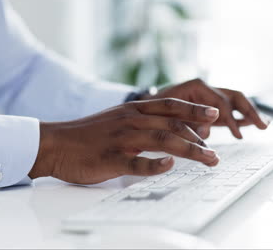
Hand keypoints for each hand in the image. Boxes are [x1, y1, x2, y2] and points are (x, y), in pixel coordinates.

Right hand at [29, 98, 219, 183]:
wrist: (55, 143)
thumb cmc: (87, 134)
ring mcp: (121, 139)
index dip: (194, 110)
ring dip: (189, 150)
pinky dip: (155, 165)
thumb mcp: (116, 118)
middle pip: (173, 124)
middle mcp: (131, 121)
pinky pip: (136, 163)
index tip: (215, 114)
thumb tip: (166, 128)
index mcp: (132, 111)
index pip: (171, 106)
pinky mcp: (111, 158)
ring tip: (208, 160)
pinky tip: (169, 166)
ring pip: (162, 141)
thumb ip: (140, 121)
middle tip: (216, 151)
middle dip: (199, 137)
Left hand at [142, 79, 269, 138]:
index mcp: (196, 87)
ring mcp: (207, 98)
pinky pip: (228, 110)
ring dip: (248, 113)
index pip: (220, 102)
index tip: (237, 135)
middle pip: (234, 97)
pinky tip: (249, 125)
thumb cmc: (152, 109)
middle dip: (249, 111)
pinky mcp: (207, 107)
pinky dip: (239, 117)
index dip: (230, 119)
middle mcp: (205, 90)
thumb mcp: (166, 115)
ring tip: (263, 125)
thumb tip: (205, 131)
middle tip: (262, 126)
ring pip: (235, 102)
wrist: (144, 106)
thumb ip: (186, 121)